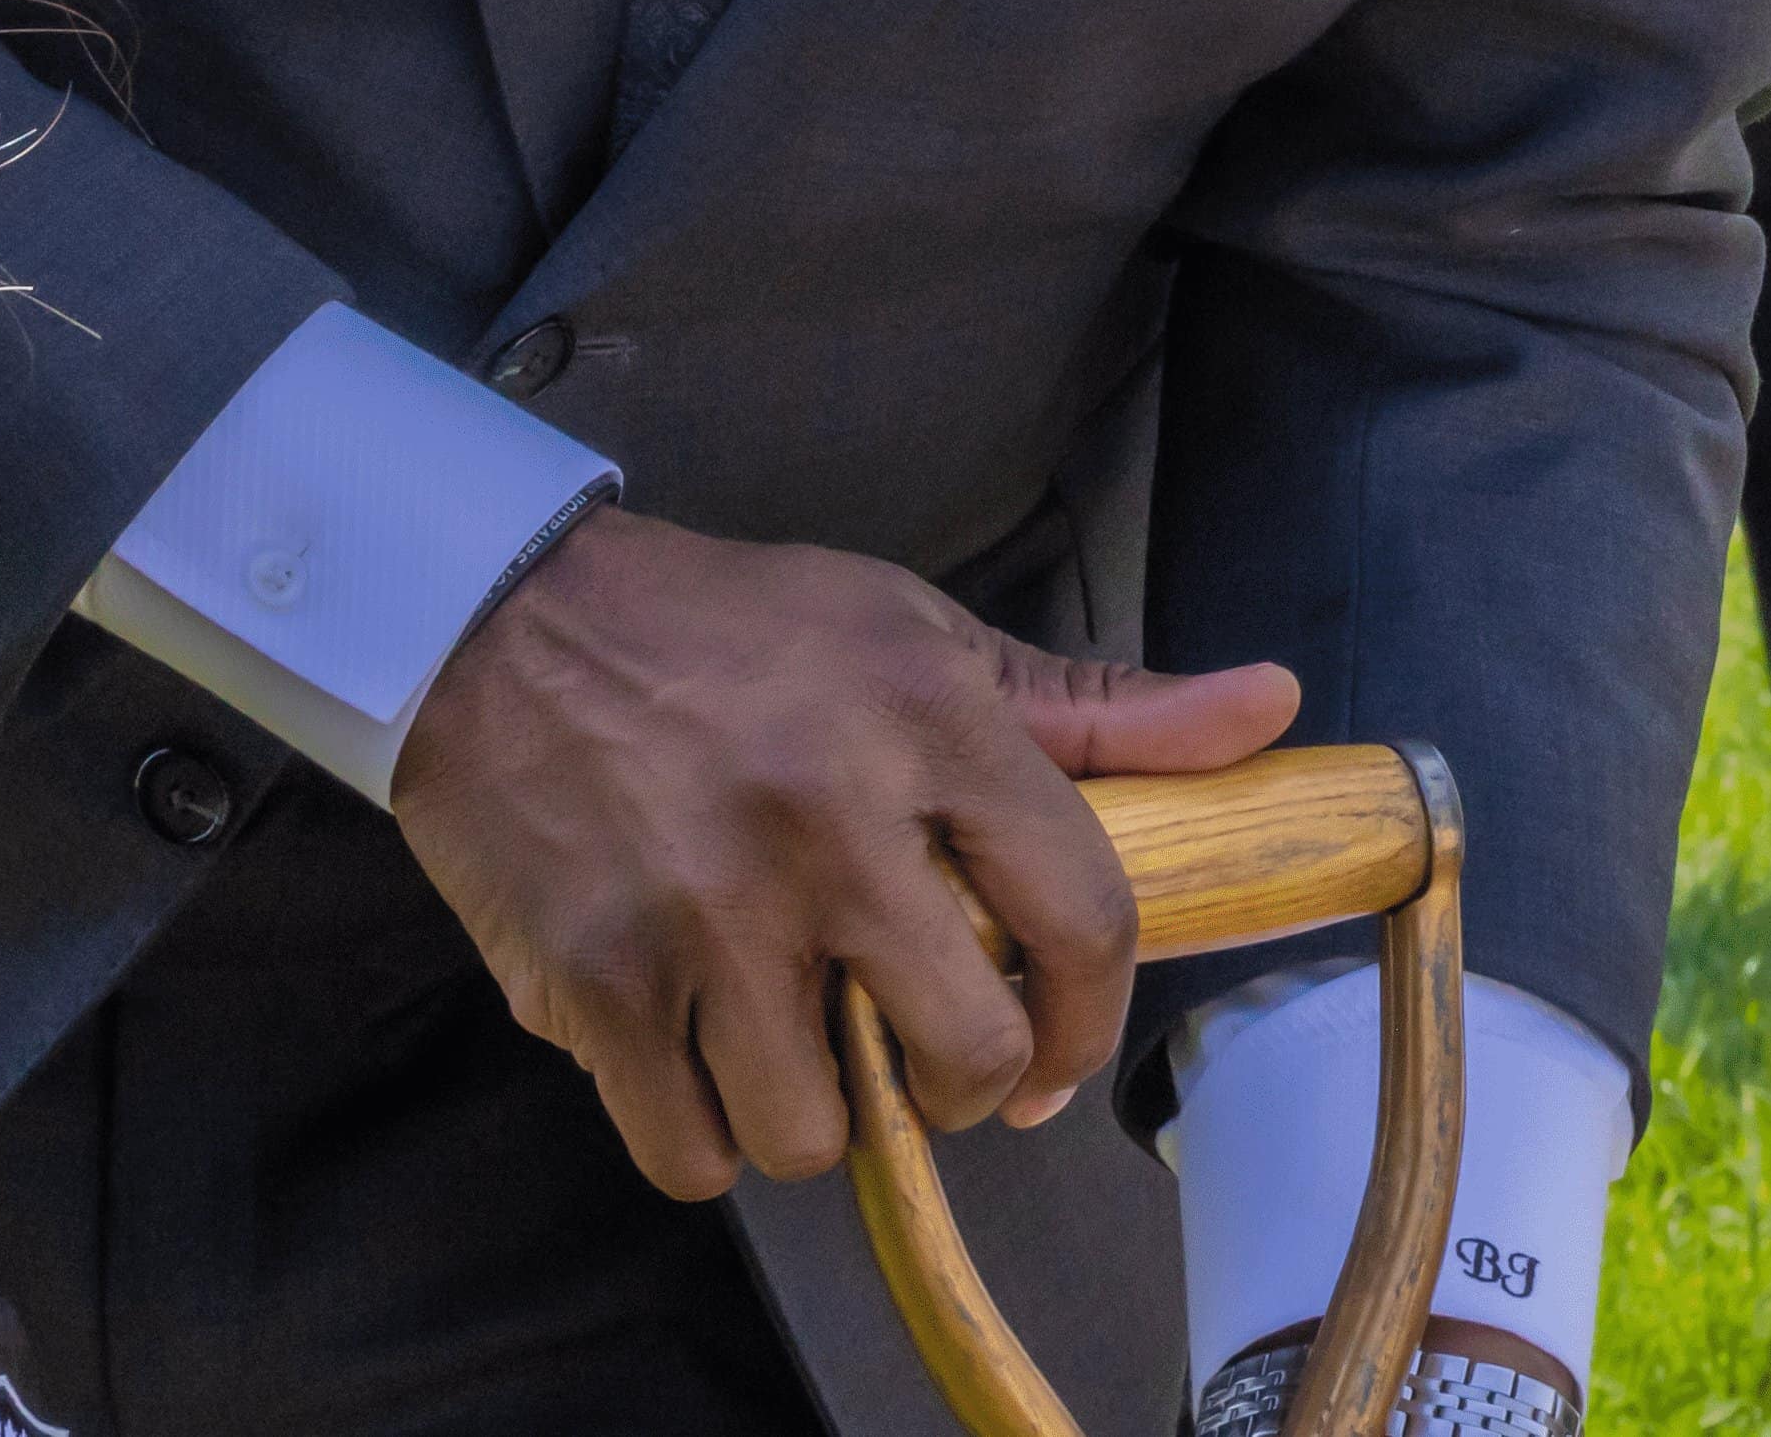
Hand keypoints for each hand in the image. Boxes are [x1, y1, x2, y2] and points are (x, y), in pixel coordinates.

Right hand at [391, 505, 1299, 1197]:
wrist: (502, 618)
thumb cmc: (731, 632)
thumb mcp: (918, 634)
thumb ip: (1096, 709)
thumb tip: (1267, 710)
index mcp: (928, 722)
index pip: (1086, 914)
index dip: (1094, 1017)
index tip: (1060, 1048)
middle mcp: (827, 820)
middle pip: (966, 1051)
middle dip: (962, 1081)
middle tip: (923, 1049)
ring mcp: (708, 911)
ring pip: (821, 1132)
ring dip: (821, 1116)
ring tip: (799, 1045)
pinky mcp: (600, 980)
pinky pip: (693, 1151)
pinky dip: (706, 1138)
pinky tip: (705, 1065)